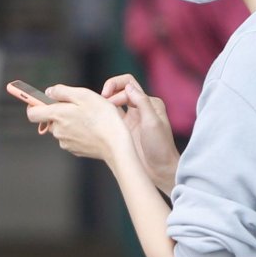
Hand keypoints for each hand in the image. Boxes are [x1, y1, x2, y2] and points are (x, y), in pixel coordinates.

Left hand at [26, 84, 130, 162]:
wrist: (116, 143)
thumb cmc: (102, 117)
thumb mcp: (84, 95)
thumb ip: (62, 91)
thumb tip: (49, 92)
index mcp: (56, 116)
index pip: (32, 113)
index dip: (33, 105)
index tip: (38, 100)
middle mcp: (58, 131)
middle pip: (49, 120)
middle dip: (59, 112)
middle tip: (77, 106)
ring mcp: (66, 142)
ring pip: (62, 129)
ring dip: (70, 122)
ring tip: (88, 118)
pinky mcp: (75, 150)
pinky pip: (71, 137)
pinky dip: (78, 132)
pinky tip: (91, 128)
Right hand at [102, 74, 178, 190]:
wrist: (160, 171)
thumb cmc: (160, 147)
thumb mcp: (152, 122)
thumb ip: (142, 102)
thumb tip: (128, 86)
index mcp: (150, 103)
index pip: (128, 85)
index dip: (115, 88)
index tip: (105, 97)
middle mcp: (140, 108)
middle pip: (119, 91)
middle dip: (108, 95)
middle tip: (99, 108)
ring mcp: (132, 120)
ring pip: (114, 104)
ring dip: (104, 105)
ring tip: (96, 113)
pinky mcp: (124, 131)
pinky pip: (112, 118)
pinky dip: (104, 116)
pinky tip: (97, 121)